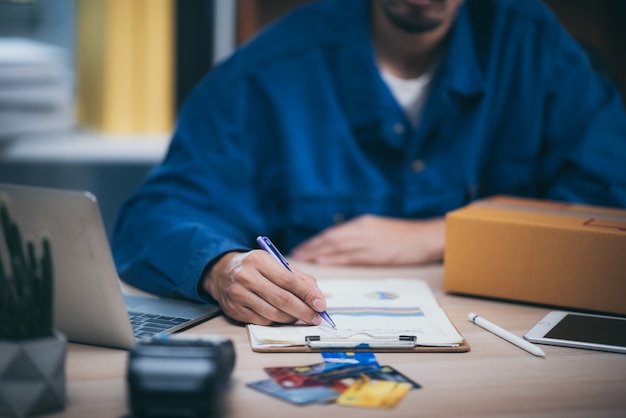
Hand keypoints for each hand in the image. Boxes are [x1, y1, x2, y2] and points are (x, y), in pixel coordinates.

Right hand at [202, 250, 326, 325]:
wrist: (221, 272)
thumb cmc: (254, 267)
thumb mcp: (274, 263)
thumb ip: (297, 277)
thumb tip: (317, 296)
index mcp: (259, 260)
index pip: (289, 280)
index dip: (307, 294)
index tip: (321, 304)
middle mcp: (246, 277)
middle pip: (282, 299)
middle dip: (303, 311)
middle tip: (315, 317)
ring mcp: (238, 295)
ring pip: (273, 314)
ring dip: (291, 318)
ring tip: (300, 316)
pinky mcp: (235, 311)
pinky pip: (262, 321)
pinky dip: (277, 321)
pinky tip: (282, 316)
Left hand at [290, 215, 444, 265]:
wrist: (426, 237)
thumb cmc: (405, 236)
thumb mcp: (380, 229)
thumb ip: (361, 235)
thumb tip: (342, 245)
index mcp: (362, 224)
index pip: (333, 233)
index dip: (316, 240)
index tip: (302, 247)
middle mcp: (362, 230)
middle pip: (330, 239)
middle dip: (312, 247)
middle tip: (295, 254)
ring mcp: (368, 242)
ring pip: (337, 247)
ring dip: (318, 254)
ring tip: (303, 260)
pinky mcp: (376, 254)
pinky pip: (350, 257)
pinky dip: (334, 260)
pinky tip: (323, 263)